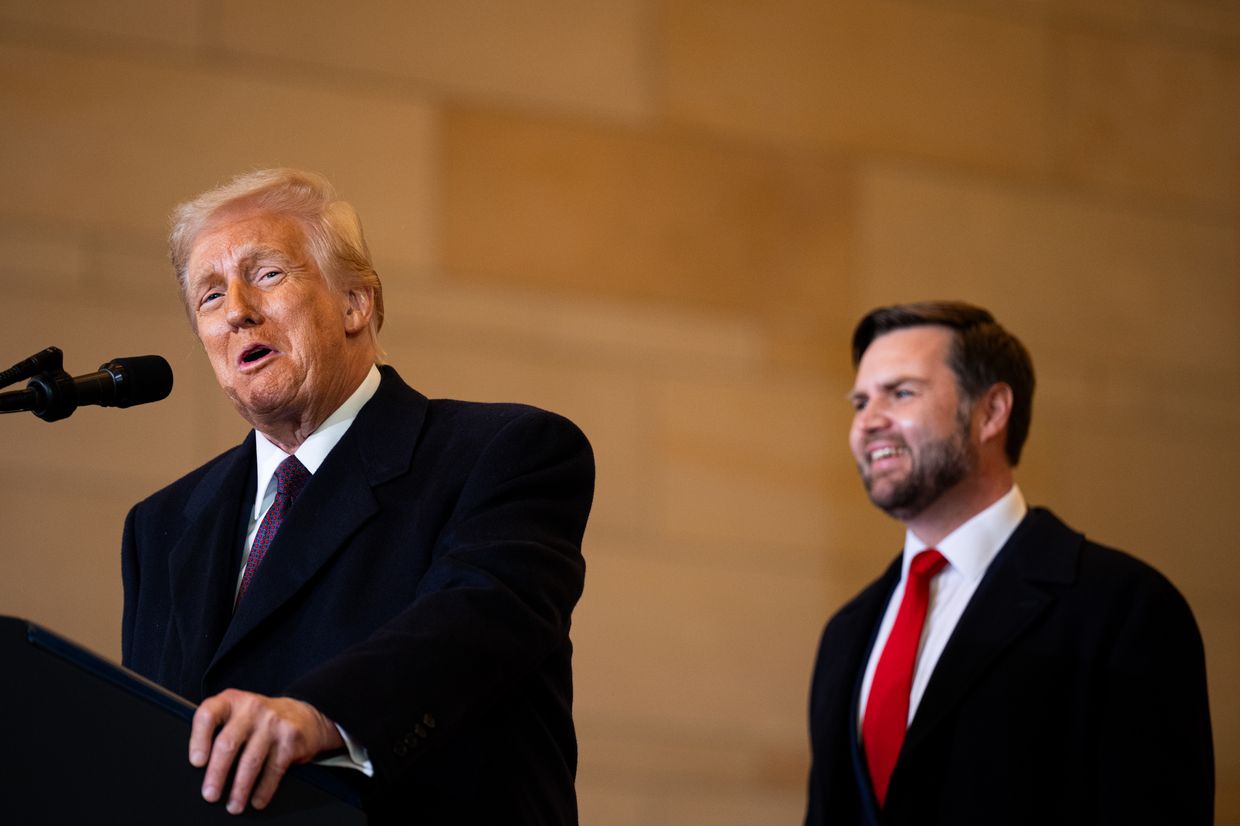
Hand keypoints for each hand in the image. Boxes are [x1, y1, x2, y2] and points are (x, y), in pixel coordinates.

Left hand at [189, 689, 344, 814]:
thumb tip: (200, 767)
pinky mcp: (290, 738)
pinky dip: (264, 789)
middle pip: (228, 743)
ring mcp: (273, 722)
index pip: (208, 714)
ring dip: (240, 788)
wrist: (302, 715)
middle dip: (217, 773)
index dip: (199, 739)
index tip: (197, 762)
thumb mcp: (238, 714)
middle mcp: (251, 708)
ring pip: (251, 760)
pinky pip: (274, 769)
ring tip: (234, 805)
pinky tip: (257, 800)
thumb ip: (218, 730)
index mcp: (232, 701)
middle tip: (210, 794)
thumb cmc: (259, 721)